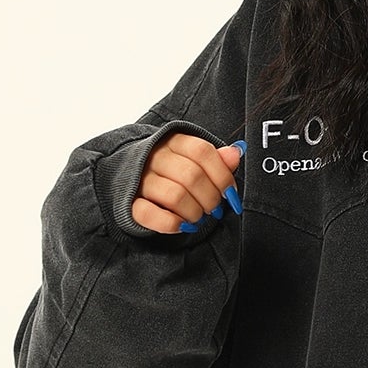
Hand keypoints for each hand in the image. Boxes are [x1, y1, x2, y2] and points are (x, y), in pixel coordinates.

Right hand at [130, 134, 245, 233]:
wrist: (133, 179)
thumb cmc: (173, 170)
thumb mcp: (195, 159)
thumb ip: (217, 158)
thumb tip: (236, 152)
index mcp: (173, 142)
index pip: (202, 152)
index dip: (222, 175)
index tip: (230, 193)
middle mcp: (155, 157)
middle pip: (191, 175)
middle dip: (211, 198)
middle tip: (214, 208)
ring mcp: (140, 179)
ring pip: (175, 196)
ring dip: (194, 212)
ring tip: (198, 217)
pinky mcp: (130, 203)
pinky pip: (150, 214)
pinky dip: (172, 224)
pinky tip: (182, 225)